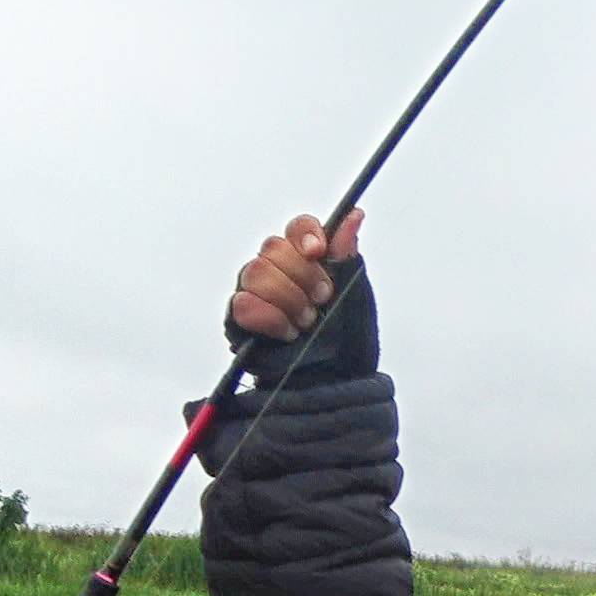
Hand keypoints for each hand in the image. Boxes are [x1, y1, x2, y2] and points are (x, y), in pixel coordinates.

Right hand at [228, 210, 363, 342]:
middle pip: (274, 247)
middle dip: (303, 276)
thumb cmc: (345, 341)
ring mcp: (255, 290)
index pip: (298, 227)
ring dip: (288, 299)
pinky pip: (244, 303)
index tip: (318, 251)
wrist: (332, 381)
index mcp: (307, 259)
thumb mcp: (355, 297)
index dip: (306, 234)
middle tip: (321, 300)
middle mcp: (277, 269)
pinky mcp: (240, 316)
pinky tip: (288, 333)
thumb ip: (347, 257)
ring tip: (306, 322)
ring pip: (257, 271)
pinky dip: (270, 319)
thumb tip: (354, 215)